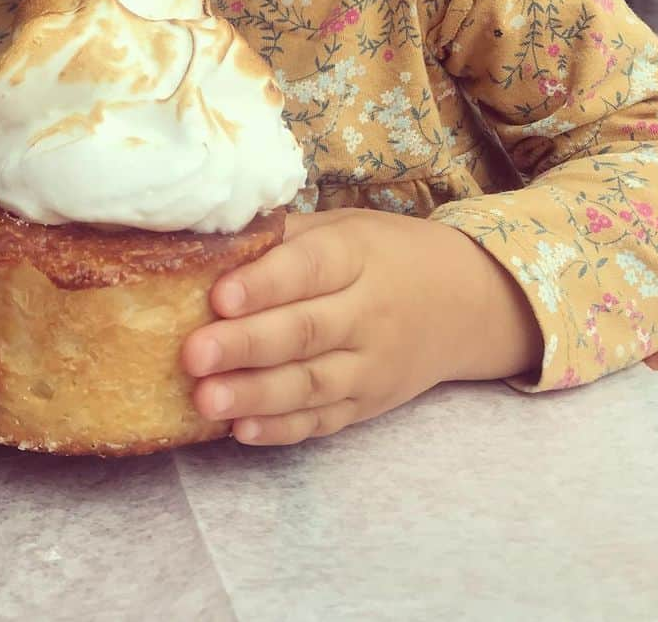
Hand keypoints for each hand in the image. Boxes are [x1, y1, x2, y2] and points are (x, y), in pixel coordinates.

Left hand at [181, 208, 541, 446]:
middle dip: (245, 345)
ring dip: (255, 395)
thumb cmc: (382, 253)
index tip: (218, 295)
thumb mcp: (342, 227)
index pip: (308, 269)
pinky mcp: (368, 405)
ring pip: (310, 384)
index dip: (264, 283)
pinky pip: (323, 421)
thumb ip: (282, 236)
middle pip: (304, 331)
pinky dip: (282, 429)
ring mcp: (371, 366)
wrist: (464, 302)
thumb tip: (206, 241)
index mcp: (356, 256)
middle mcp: (367, 313)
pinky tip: (241, 430)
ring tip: (205, 399)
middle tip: (193, 354)